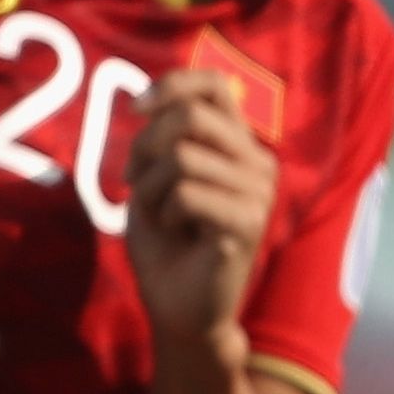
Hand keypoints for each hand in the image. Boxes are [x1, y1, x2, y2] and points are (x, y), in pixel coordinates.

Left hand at [123, 69, 275, 344]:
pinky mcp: (249, 221)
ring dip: (149, 188)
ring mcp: (258, 191)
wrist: (177, 307)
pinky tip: (175, 233)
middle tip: (134, 181)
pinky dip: (163, 212)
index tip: (136, 110)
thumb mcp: (154, 179)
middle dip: (145, 145)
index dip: (170, 86)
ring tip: (159, 216)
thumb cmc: (165, 243)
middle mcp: (257, 161)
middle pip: (190, 116)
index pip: (214, 86)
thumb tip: (148, 104)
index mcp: (238, 145)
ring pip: (181, 157)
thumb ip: (161, 139)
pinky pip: (186, 193)